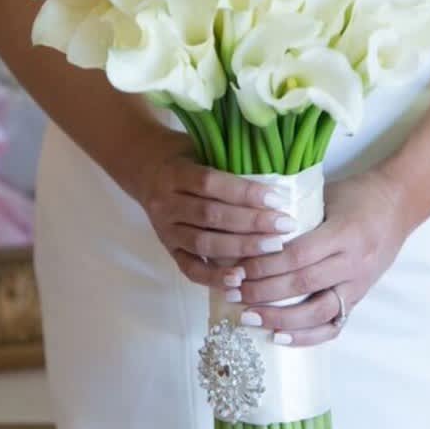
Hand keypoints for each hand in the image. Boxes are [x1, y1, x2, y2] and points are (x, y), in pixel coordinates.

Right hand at [132, 127, 298, 286]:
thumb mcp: (201, 148)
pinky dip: (213, 277)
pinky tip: (238, 280)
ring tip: (272, 248)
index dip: (244, 193)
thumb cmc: (185, 155)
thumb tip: (277, 177)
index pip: (211, 184)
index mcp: (175, 173)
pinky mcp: (168, 249)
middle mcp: (166, 203)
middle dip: (252, 223)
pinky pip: (189, 268)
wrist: (144, 168)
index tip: (277, 199)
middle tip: (285, 226)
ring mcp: (165, 229)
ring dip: (240, 248)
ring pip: (203, 243)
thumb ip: (228, 163)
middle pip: (211, 216)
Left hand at [233, 168, 408, 345]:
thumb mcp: (327, 195)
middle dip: (263, 292)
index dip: (265, 265)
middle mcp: (354, 262)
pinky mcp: (360, 297)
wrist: (400, 205)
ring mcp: (359, 283)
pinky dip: (307, 336)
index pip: (299, 255)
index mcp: (345, 232)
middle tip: (232, 292)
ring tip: (248, 318)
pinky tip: (280, 336)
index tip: (237, 267)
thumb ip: (296, 213)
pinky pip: (334, 324)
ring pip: (318, 312)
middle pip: (303, 284)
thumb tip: (250, 228)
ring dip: (280, 319)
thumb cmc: (357, 194)